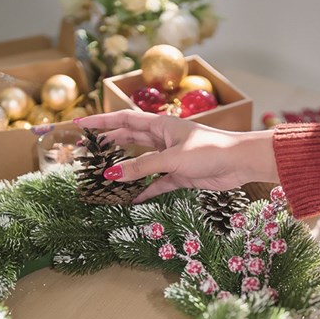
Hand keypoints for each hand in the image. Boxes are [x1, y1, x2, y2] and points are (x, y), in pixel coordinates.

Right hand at [75, 111, 278, 202]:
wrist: (240, 163)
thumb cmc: (208, 151)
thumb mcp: (171, 159)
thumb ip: (141, 167)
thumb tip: (111, 174)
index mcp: (160, 124)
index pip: (124, 119)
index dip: (101, 121)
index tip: (79, 124)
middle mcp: (164, 138)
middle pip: (130, 139)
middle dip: (109, 144)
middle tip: (87, 152)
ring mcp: (172, 157)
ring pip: (142, 162)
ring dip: (125, 169)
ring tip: (104, 176)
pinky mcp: (181, 175)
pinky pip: (157, 182)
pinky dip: (145, 189)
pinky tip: (131, 199)